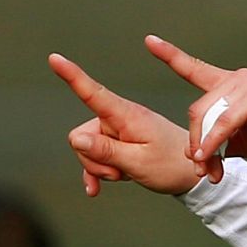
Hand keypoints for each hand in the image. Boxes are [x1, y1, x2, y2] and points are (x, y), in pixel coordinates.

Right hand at [47, 53, 199, 196]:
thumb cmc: (171, 166)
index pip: (93, 93)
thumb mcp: (138, 163)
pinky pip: (95, 155)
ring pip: (87, 148)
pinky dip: (97, 171)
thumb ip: (105, 151)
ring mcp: (118, 131)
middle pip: (82, 135)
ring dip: (100, 166)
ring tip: (124, 173)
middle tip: (119, 172)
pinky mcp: (119, 143)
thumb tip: (75, 140)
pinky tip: (97, 187)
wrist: (192, 175)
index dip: (72, 76)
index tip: (55, 58)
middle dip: (93, 158)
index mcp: (126, 116)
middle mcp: (119, 118)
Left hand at [144, 35, 246, 183]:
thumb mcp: (245, 142)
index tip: (151, 41)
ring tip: (207, 167)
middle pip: (197, 109)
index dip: (171, 55)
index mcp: (232, 86)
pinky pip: (224, 122)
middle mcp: (236, 80)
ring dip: (203, 146)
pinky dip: (215, 141)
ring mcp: (245, 85)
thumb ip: (222, 143)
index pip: (196, 68)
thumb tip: (201, 157)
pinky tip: (212, 155)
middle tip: (199, 167)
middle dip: (195, 141)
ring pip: (208, 116)